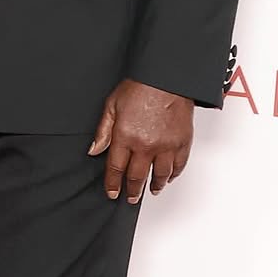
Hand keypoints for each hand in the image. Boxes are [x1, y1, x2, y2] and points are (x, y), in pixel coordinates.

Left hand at [89, 79, 193, 202]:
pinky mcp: (182, 142)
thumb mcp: (112, 106)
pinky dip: (173, 175)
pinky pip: (178, 166)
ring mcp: (166, 146)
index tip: (112, 193)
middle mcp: (146, 145)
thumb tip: (95, 150)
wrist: (167, 78)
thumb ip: (103, 131)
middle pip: (137, 176)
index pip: (116, 168)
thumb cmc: (140, 87)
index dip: (113, 184)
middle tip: (130, 198)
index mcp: (125, 137)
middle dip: (132, 190)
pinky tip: (168, 178)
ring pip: (160, 175)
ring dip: (154, 186)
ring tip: (150, 191)